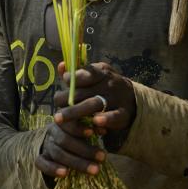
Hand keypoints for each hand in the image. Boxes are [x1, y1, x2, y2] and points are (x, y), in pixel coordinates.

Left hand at [35, 62, 134, 178]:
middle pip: (83, 92)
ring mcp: (117, 99)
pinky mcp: (123, 114)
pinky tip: (95, 122)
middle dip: (67, 100)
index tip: (65, 81)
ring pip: (94, 104)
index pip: (87, 72)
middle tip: (55, 107)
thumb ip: (78, 73)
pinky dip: (106, 119)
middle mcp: (109, 84)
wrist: (133, 99)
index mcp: (102, 72)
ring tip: (59, 118)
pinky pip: (114, 116)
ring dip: (76, 111)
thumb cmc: (106, 86)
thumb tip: (62, 66)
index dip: (74, 77)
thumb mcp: (96, 75)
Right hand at [36, 108, 104, 178]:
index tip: (93, 133)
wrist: (58, 142)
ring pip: (58, 153)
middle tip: (102, 157)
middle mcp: (53, 131)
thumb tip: (104, 130)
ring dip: (77, 162)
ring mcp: (46, 145)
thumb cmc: (80, 134)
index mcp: (64, 120)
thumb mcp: (87, 127)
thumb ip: (94, 128)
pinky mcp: (40, 158)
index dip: (79, 128)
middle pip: (65, 140)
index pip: (68, 122)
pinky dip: (52, 168)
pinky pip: (41, 163)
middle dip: (85, 150)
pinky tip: (65, 174)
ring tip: (95, 170)